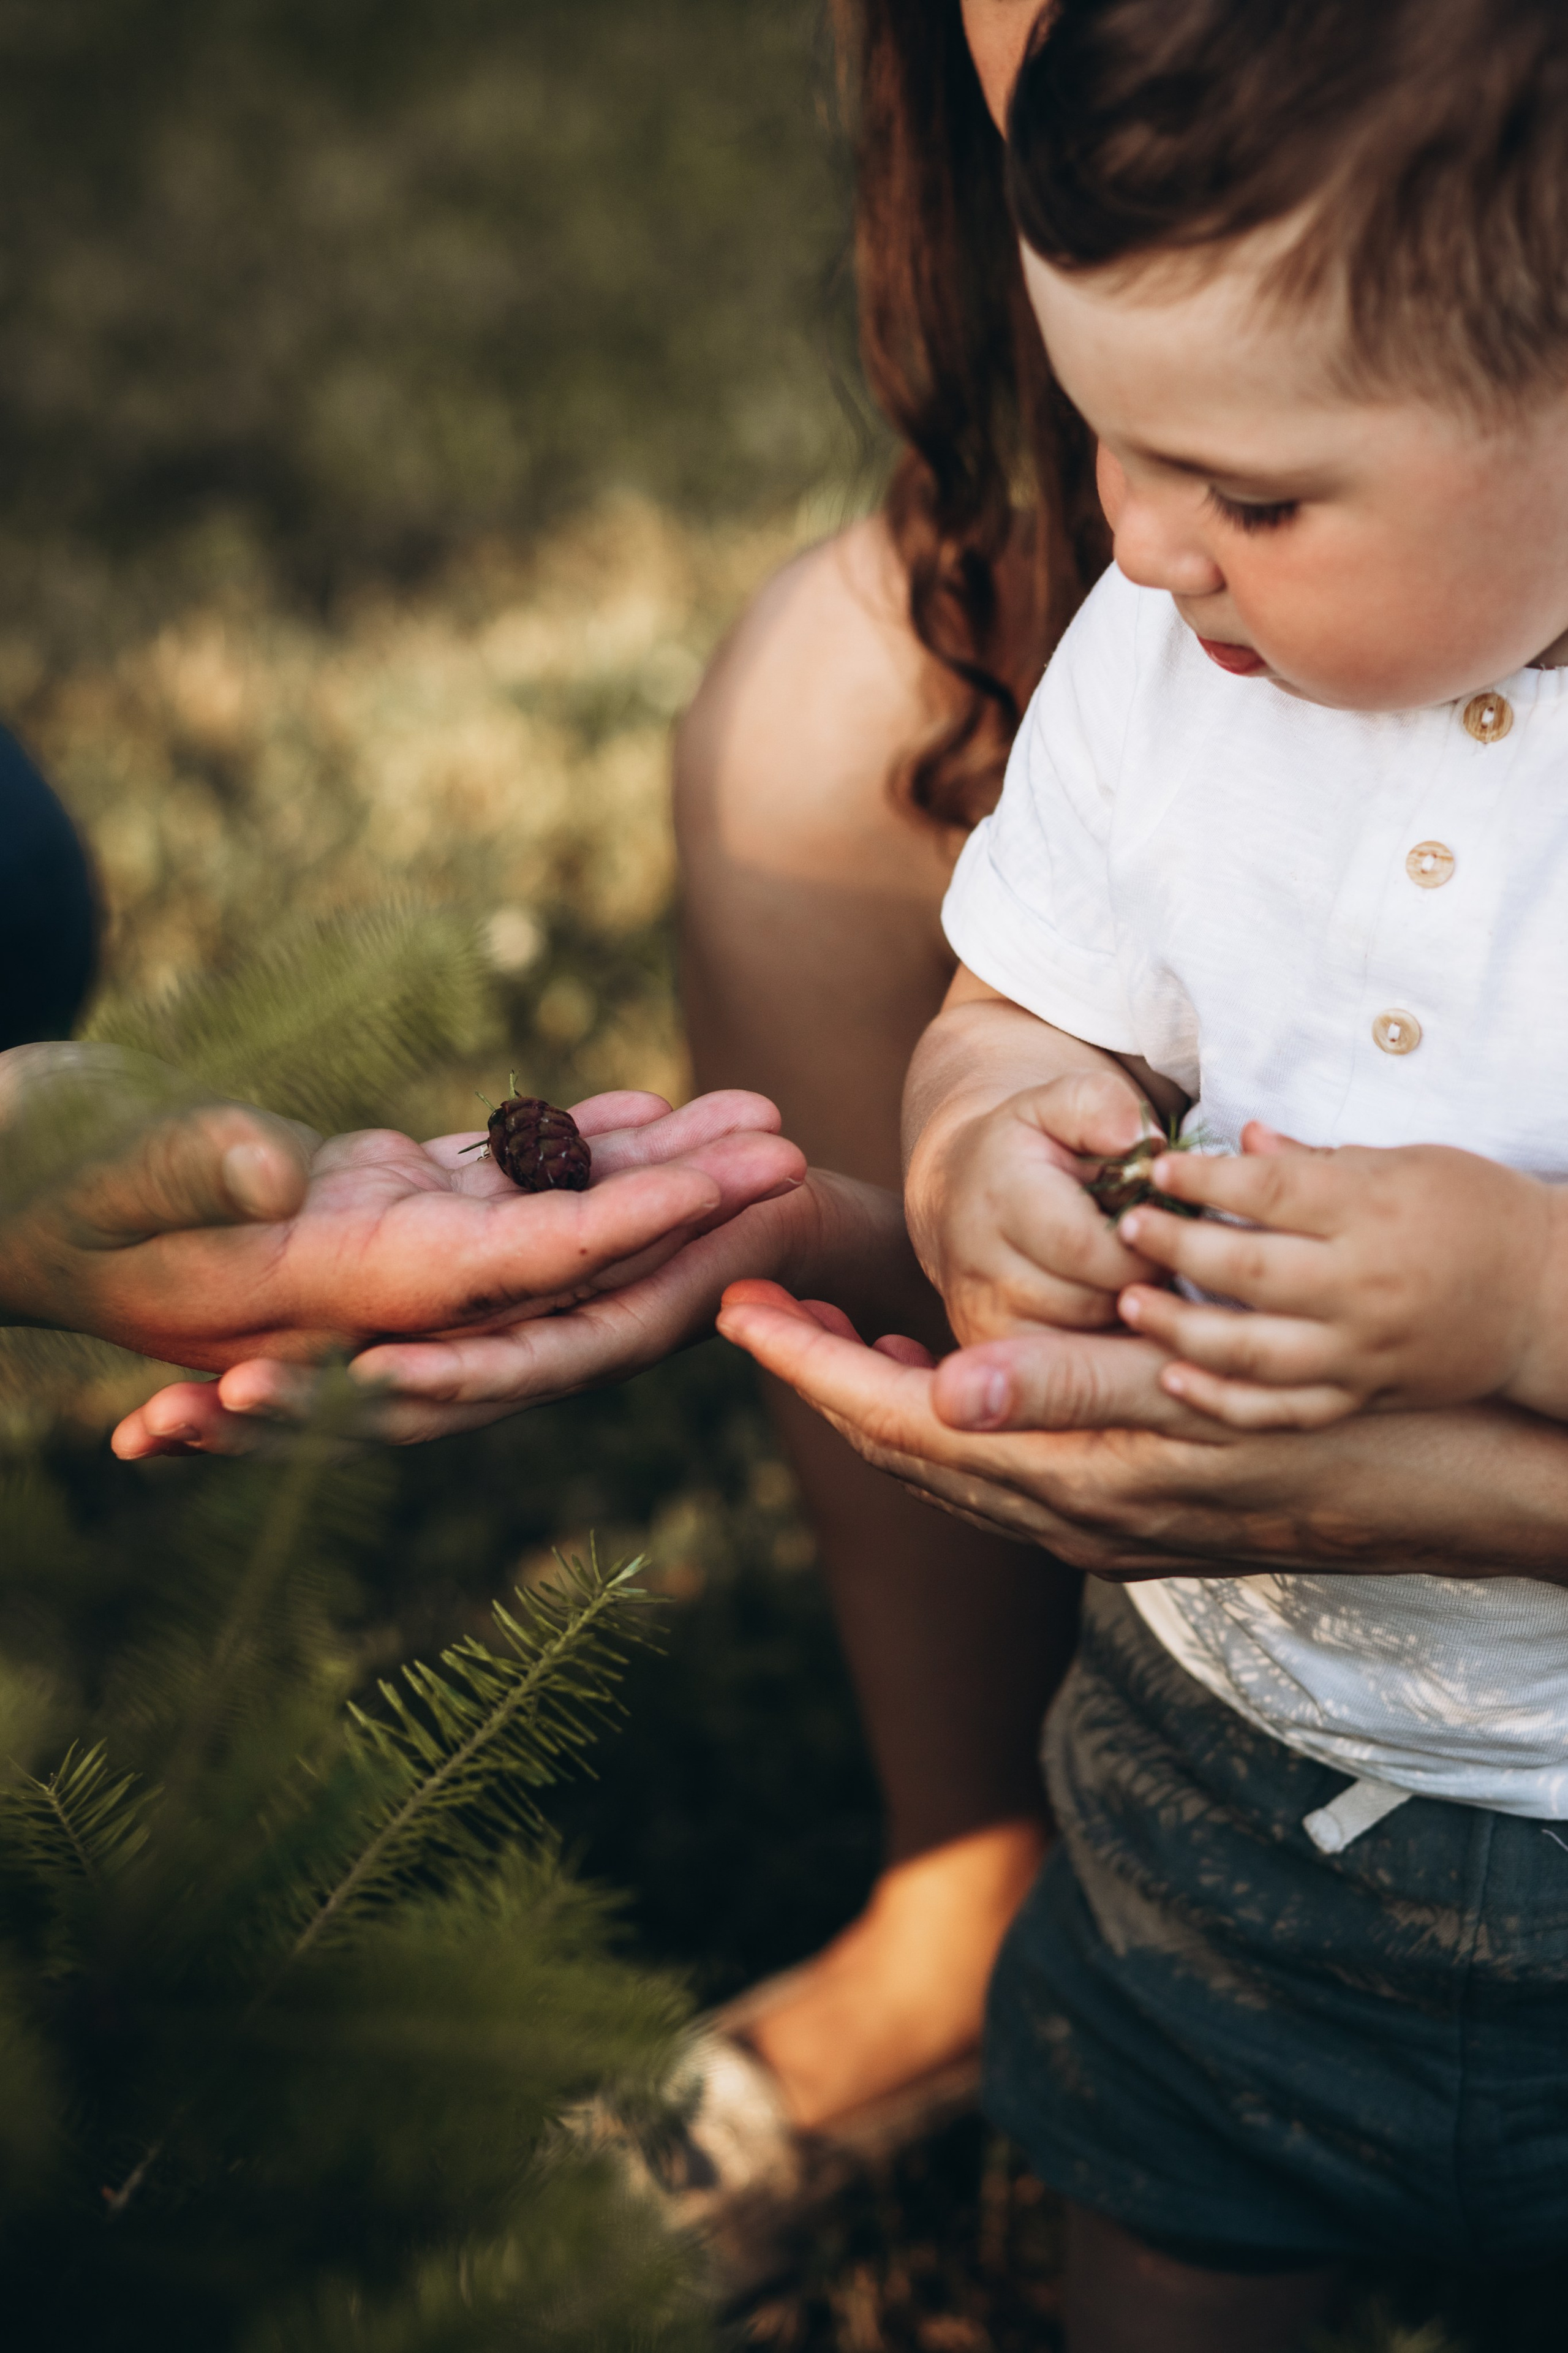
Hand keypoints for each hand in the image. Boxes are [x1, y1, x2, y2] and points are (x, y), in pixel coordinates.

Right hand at [0, 1065, 799, 1449]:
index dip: (633, 1227)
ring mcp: (365, 1240)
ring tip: (748, 1110)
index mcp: (327, 1284)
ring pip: (535, 1207)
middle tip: (794, 1144)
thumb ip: (186, 1173)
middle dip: (677, 1205)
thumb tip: (277, 1172)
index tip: (736, 1190)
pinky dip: (555, 1140)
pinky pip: (480, 1176)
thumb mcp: (87, 1169)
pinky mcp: (347, 1194)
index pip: (515, 1266)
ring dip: (640, 1166)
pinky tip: (632, 1103)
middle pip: (561, 1250)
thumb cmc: (7, 1180)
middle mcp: (370, 1281)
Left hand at [716, 1280, 1567, 1584]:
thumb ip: (1069, 1388)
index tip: (736, 1311)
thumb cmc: (1335, 1423)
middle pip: (903, 1450)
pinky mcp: (1124, 1518)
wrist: (1445, 1492)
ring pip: (945, 1464)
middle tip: (752, 1306)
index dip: (811, 1364)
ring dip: (874, 1395)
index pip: (902, 1424)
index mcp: (1074, 1482)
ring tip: (818, 1326)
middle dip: (819, 1376)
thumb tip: (938, 1391)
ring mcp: (1094, 1527)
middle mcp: (1068, 1519)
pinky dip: (944, 1420)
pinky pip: (997, 1471)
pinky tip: (936, 1376)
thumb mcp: (1203, 1395)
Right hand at [905, 1063, 1160, 1343]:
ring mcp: (979, 1321)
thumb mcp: (1062, 1102)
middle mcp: (977, 1268)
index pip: (1086, 1247)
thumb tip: (1140, 1140)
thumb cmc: (1031, 1143)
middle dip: (1144, 1286)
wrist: (960, 1190)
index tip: (1171, 1231)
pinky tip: (1117, 1317)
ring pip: (1084, 1349)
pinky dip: (1104, 1351)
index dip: (1144, 1246)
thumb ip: (1101, 1106)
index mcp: (999, 1196)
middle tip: (1162, 1259)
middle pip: (1091, 1303)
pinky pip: (1068, 1377)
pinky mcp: (991, 1357)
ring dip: (1126, 1323)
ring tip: (1136, 1283)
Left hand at [1114, 1121, 1554, 1429]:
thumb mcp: (1407, 1162)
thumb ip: (1319, 1159)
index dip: (1204, 1177)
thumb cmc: (1475, 1212)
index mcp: (1373, 1210)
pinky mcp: (1365, 1394)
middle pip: (1248, 1269)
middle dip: (1175, 1248)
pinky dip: (1226, 1401)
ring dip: (1181, 1329)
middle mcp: (1363, 1284)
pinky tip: (1176, 1379)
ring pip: (1254, 1350)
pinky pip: (1285, 1409)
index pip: (1270, 1189)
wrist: (1547, 1297)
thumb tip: (1246, 1138)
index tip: (1156, 1168)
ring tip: (1129, 1305)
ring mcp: (1362, 1348)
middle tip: (1124, 1230)